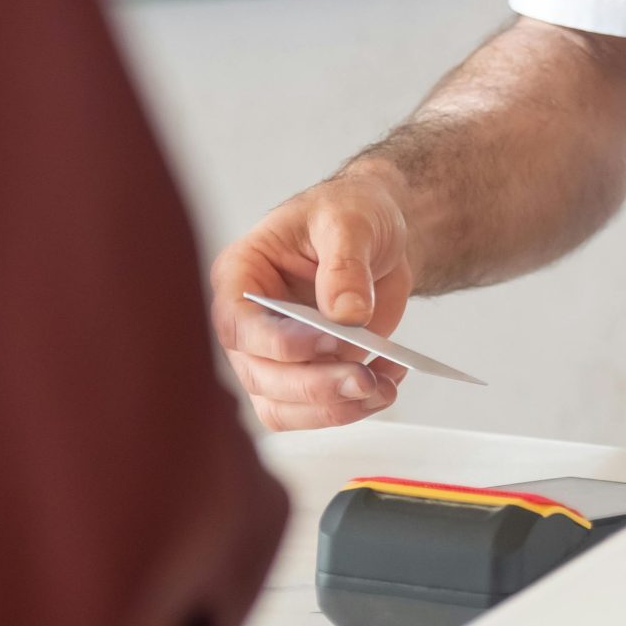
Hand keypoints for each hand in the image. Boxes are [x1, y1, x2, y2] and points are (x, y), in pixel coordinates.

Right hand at [211, 170, 416, 430]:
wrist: (379, 238)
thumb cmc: (350, 214)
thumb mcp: (349, 221)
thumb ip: (345, 265)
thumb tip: (347, 314)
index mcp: (240, 275)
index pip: (238, 324)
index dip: (278, 343)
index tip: (330, 340)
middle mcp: (249, 323)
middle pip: (260, 376)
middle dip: (314, 386)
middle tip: (364, 380)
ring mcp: (274, 356)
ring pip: (283, 407)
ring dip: (334, 408)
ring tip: (383, 388)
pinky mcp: (307, 375)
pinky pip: (317, 411)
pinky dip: (352, 408)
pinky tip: (387, 382)